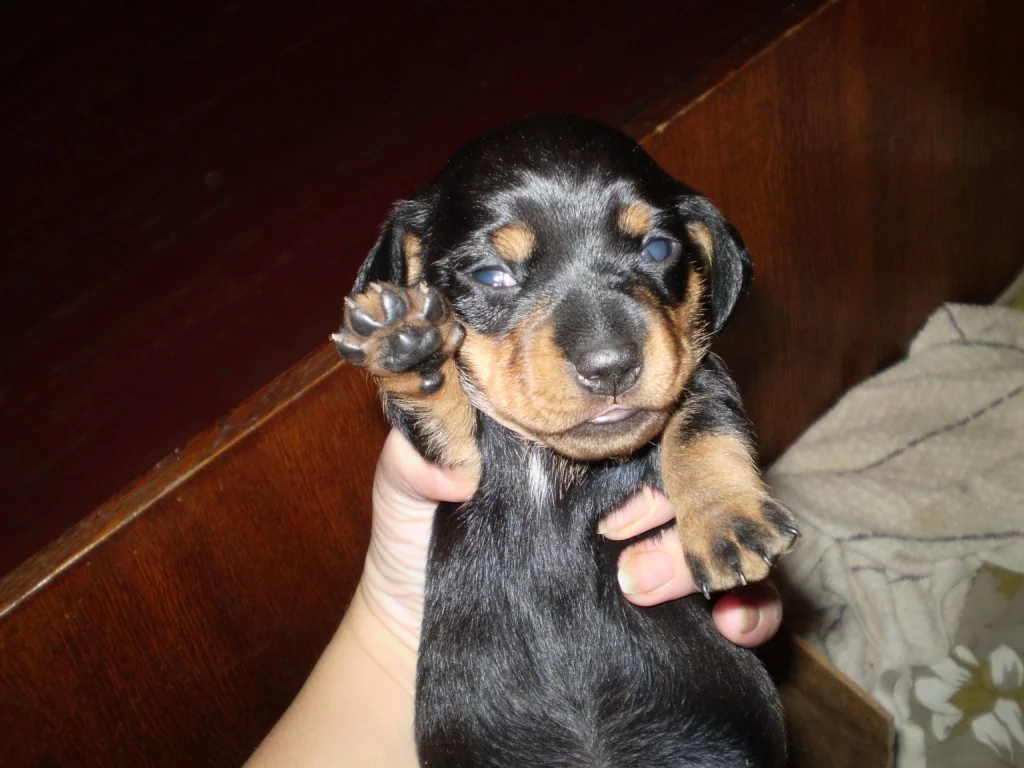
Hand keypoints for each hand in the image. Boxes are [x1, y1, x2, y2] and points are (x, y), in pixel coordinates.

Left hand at [360, 429, 782, 653]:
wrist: (426, 631)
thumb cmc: (419, 545)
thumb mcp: (406, 491)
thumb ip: (416, 458)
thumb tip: (453, 465)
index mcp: (586, 427)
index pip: (656, 390)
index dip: (662, 404)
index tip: (629, 445)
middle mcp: (634, 471)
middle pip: (708, 450)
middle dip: (689, 487)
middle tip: (616, 533)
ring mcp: (662, 532)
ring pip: (737, 519)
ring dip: (706, 549)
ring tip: (637, 582)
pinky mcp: (679, 595)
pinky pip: (749, 593)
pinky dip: (753, 607)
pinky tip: (729, 626)